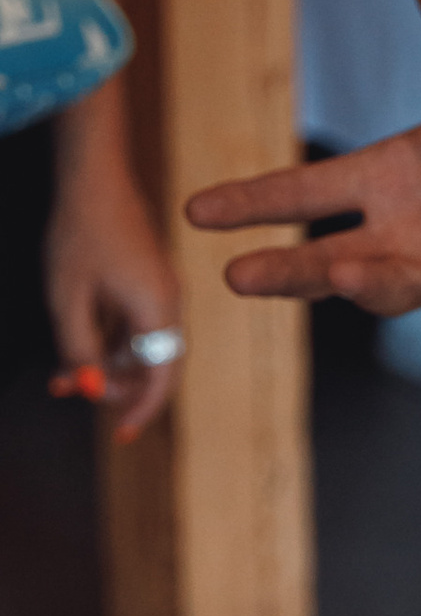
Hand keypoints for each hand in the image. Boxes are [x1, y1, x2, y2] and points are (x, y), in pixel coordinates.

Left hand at [46, 78, 180, 440]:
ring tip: (59, 377)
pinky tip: (73, 349)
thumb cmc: (80, 237)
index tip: (119, 435)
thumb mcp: (68, 301)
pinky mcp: (144, 280)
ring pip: (139, 345)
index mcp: (158, 307)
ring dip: (105, 365)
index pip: (164, 374)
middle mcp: (167, 301)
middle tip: (71, 394)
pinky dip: (106, 343)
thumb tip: (88, 386)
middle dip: (114, 387)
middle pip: (154, 363)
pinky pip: (132, 325)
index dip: (143, 409)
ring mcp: (157, 290)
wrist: (93, 180)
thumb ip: (79, 348)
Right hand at [187, 0, 420, 323]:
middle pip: (328, 260)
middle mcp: (411, 230)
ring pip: (391, 288)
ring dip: (368, 281)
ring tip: (342, 272)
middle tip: (236, 275)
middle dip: (286, 271)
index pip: (311, 192)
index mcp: (397, 175)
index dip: (257, 201)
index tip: (199, 209)